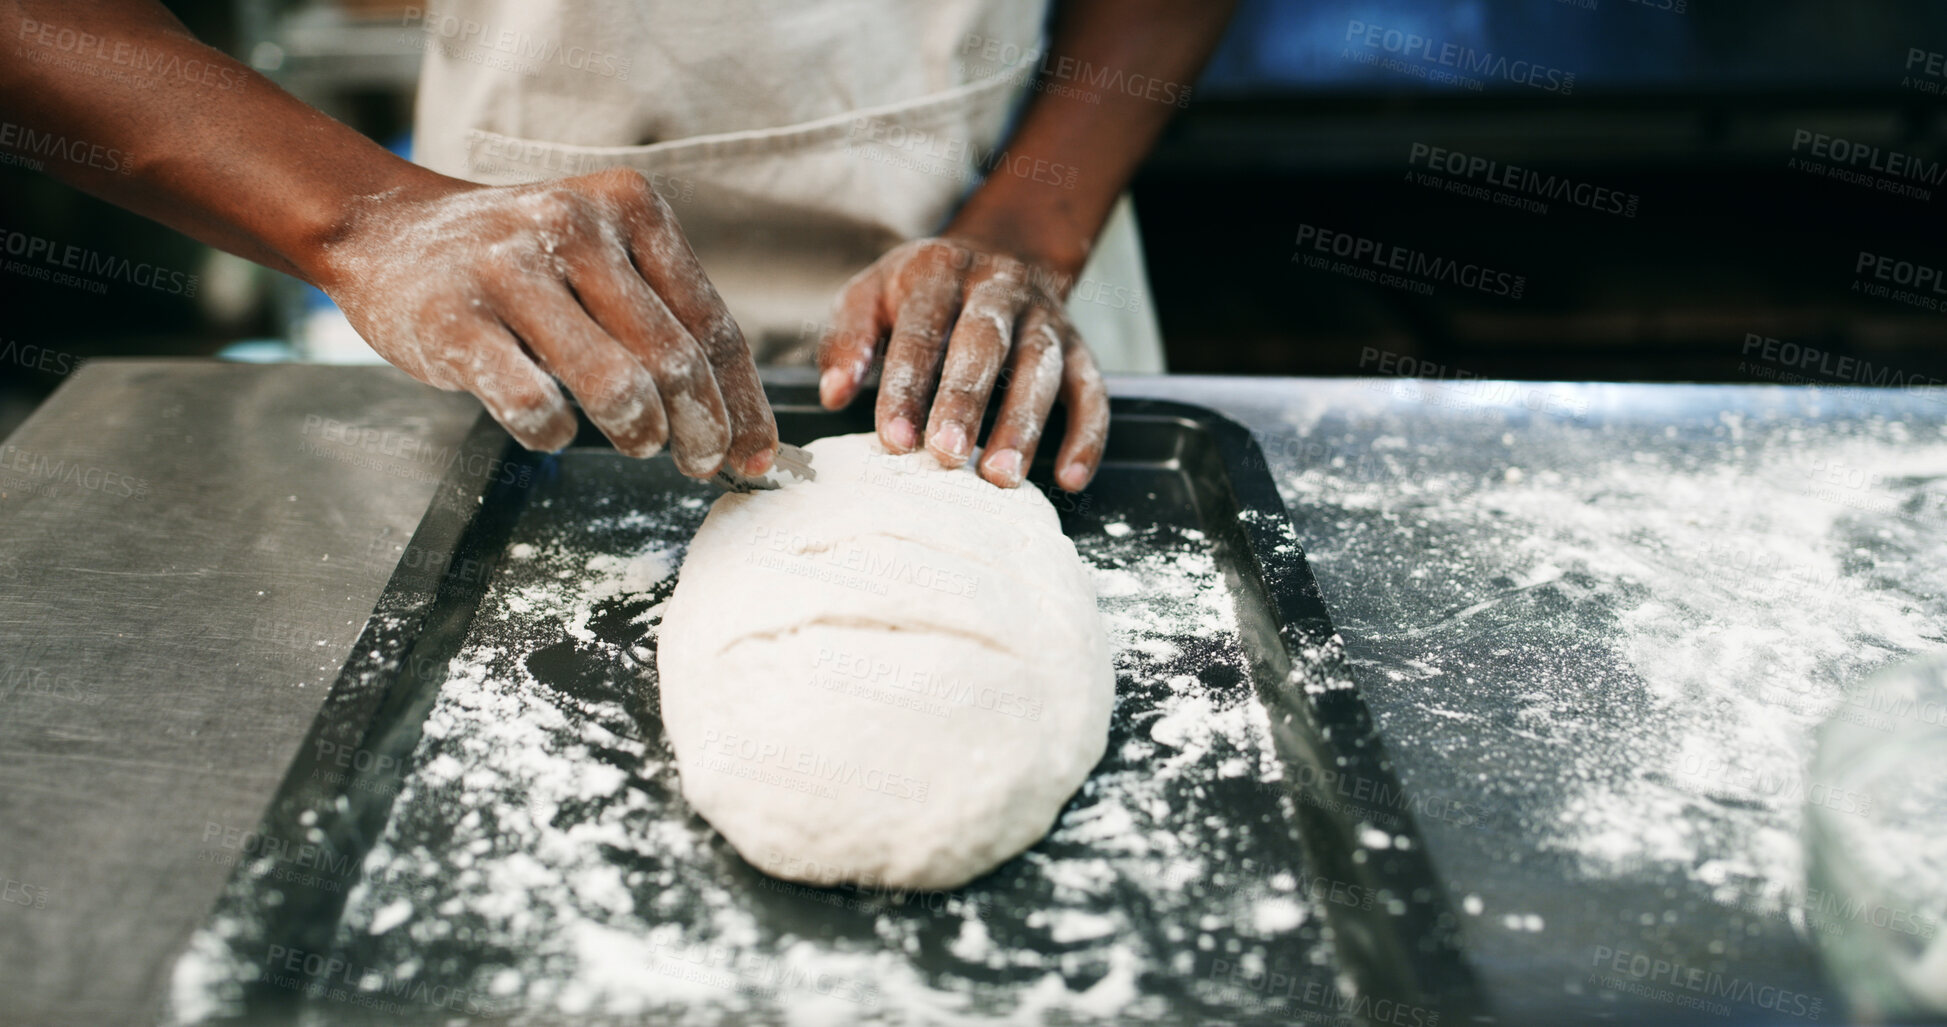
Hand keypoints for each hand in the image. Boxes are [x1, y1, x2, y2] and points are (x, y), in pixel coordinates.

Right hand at [309, 168, 777, 478]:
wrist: (388, 230)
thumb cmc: (518, 261)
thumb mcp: (601, 255)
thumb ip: (664, 317)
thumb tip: (738, 423)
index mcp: (630, 209)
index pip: (712, 325)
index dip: (743, 403)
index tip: (758, 453)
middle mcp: (574, 228)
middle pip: (674, 360)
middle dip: (701, 429)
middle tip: (701, 464)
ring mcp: (510, 270)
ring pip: (616, 385)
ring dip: (640, 433)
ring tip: (638, 443)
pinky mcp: (454, 319)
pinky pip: (534, 403)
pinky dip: (556, 433)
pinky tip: (555, 429)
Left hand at [814, 238, 1108, 491]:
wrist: (1003, 252)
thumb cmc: (924, 291)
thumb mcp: (873, 293)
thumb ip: (849, 338)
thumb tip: (834, 394)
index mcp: (942, 272)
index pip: (923, 330)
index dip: (907, 386)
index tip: (893, 439)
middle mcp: (1001, 289)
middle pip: (985, 344)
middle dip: (966, 401)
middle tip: (946, 454)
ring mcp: (1047, 319)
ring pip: (1041, 368)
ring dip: (1024, 423)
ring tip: (1001, 476)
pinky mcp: (1081, 349)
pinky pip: (1093, 391)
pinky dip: (1088, 436)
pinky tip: (1069, 479)